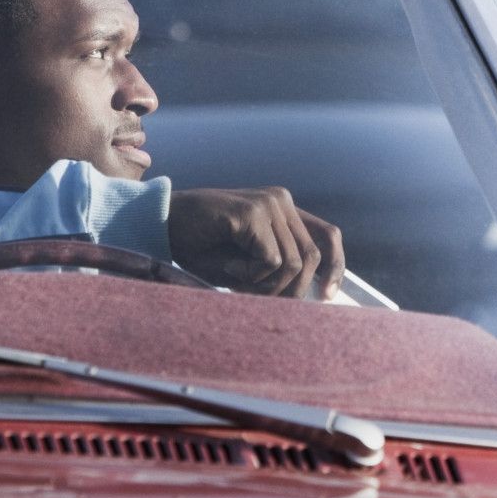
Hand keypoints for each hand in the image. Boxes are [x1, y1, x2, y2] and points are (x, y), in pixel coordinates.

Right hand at [167, 187, 345, 298]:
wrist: (161, 225)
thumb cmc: (200, 246)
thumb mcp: (246, 264)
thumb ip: (277, 270)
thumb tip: (308, 295)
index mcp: (284, 210)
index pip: (327, 236)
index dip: (335, 266)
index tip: (327, 297)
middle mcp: (281, 201)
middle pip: (310, 258)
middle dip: (289, 288)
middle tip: (254, 294)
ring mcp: (269, 203)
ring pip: (292, 264)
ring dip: (263, 283)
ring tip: (232, 274)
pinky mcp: (253, 212)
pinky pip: (271, 262)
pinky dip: (248, 275)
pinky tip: (226, 265)